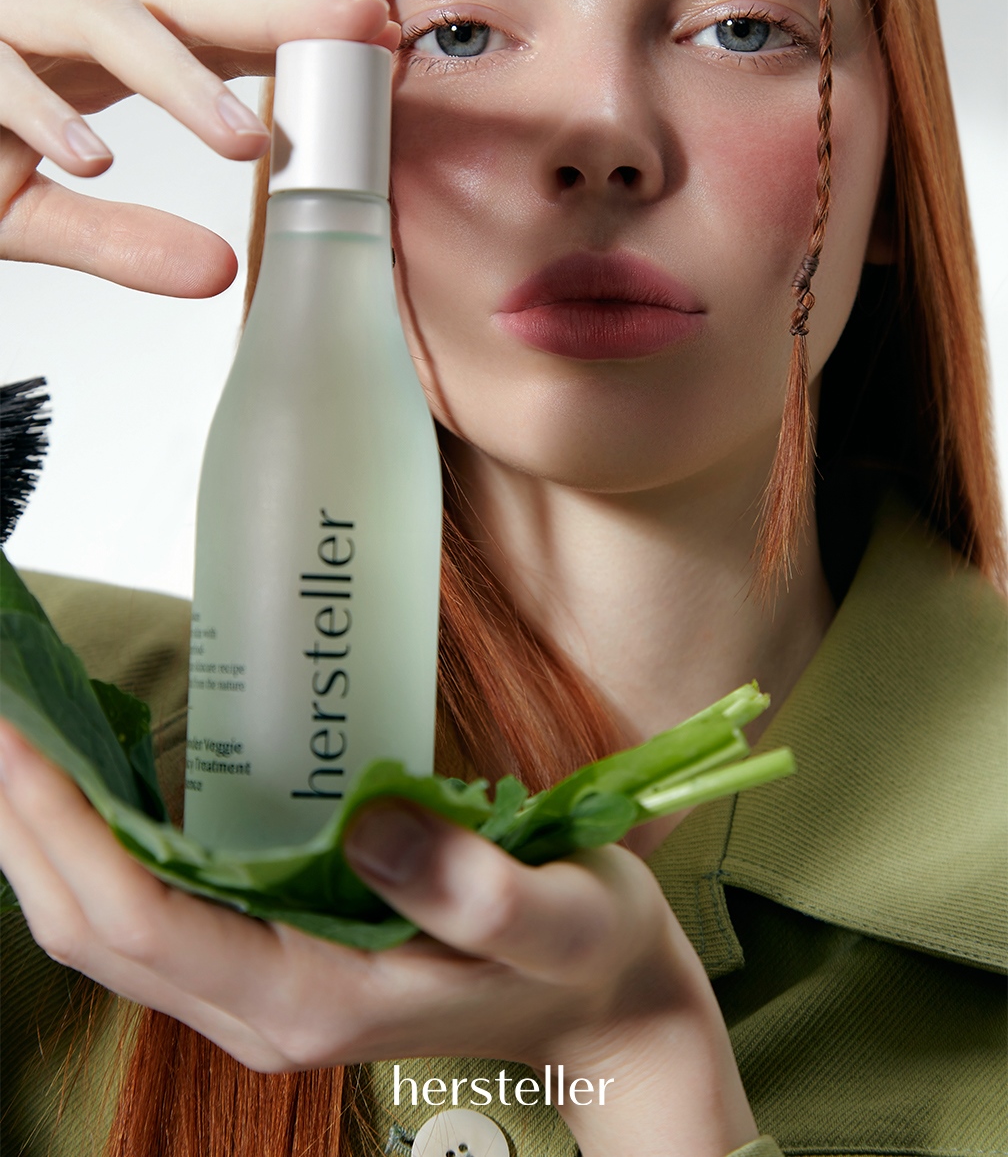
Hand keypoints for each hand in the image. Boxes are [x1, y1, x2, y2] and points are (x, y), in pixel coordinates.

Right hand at [0, 0, 398, 293]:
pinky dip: (45, 113)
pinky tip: (97, 159)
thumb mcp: (33, 213)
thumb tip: (221, 276)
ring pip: (99, 16)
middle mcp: (54, 15)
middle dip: (272, 10)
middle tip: (356, 31)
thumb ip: (119, 242)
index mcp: (95, 47)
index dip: (293, 29)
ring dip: (179, 79)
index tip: (379, 39)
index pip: (211, 26)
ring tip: (246, 148)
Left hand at [0, 722, 757, 1156]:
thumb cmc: (581, 952)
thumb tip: (369, 823)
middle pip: (92, 929)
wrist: (600, 1007)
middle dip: (24, 825)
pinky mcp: (265, 961)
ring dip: (43, 840)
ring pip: (104, 931)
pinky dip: (94, 850)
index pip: (145, 920)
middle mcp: (261, 1010)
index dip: (65, 830)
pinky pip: (146, 915)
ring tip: (15, 739)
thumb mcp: (561, 919)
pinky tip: (87, 785)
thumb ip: (480, 889)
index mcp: (313, 999)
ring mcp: (256, 994)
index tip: (18, 734)